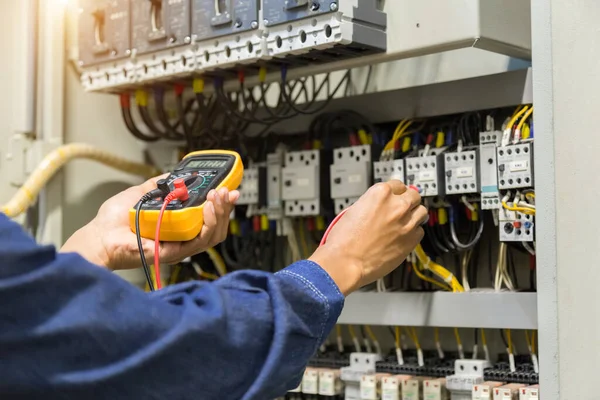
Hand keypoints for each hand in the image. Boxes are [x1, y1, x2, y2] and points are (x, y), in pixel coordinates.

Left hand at [61, 176, 238, 269]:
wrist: (100, 234)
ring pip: (212, 234)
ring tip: (217, 196)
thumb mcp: (142, 193)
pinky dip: (208, 223)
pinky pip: (199, 240)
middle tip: (226, 191)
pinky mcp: (174, 253)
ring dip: (219, 213)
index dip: (221, 205)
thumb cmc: (115, 220)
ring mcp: (179, 247)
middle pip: (215, 228)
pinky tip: (207, 207)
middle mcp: (182, 239)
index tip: (227, 188)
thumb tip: (175, 173)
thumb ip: (160, 184)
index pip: (208, 219)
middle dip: (225, 208)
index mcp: (178, 227)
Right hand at [309, 180, 426, 294]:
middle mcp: (397, 206)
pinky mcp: (412, 240)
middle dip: (408, 201)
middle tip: (402, 208)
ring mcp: (407, 223)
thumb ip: (372, 204)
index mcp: (381, 193)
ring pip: (422, 212)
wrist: (346, 262)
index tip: (396, 196)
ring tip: (405, 222)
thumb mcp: (353, 210)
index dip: (396, 192)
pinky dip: (413, 233)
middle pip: (414, 195)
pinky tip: (403, 236)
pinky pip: (420, 231)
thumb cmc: (344, 240)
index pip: (398, 184)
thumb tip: (380, 206)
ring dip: (414, 215)